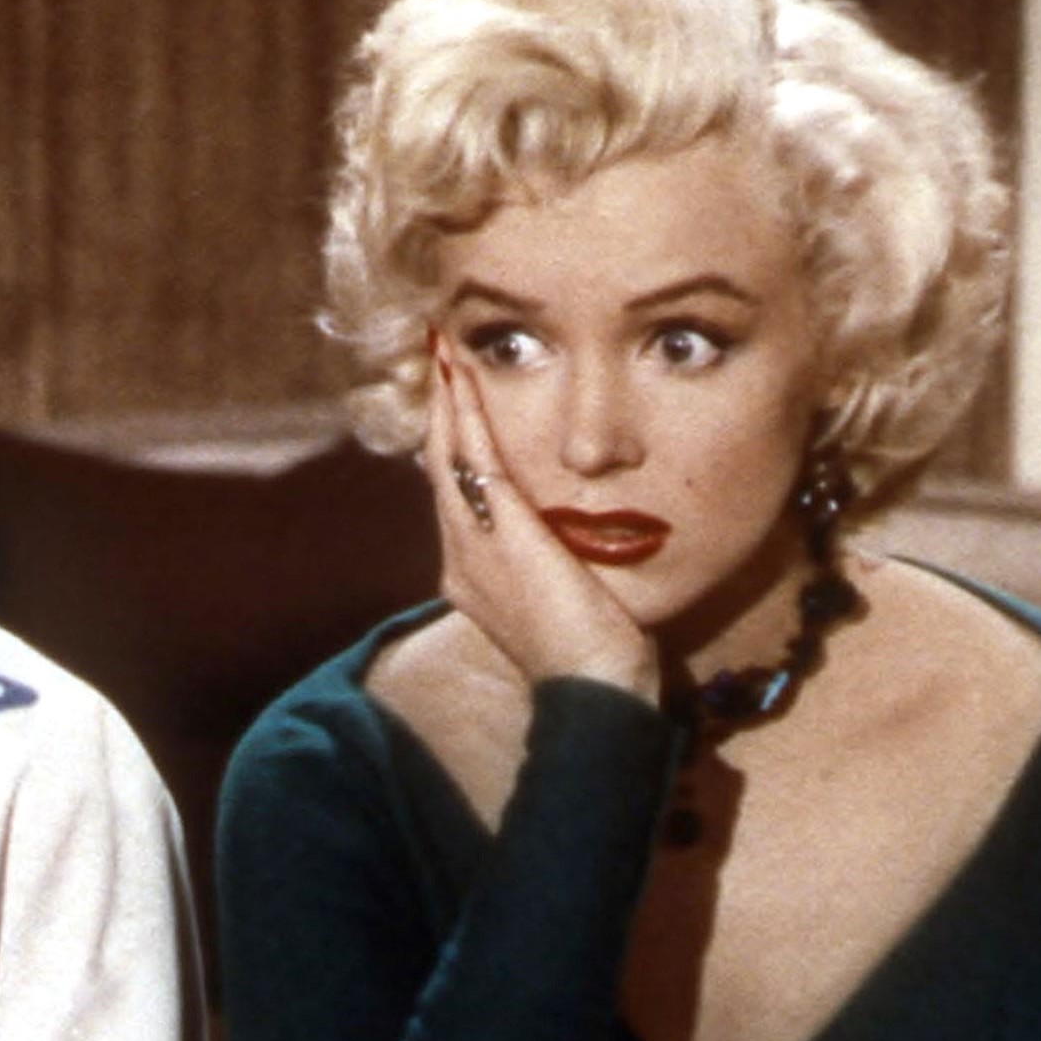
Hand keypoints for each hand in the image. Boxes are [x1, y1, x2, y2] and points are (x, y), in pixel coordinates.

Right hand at [423, 335, 658, 698]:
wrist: (595, 689)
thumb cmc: (601, 657)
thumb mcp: (573, 602)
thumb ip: (562, 568)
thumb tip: (582, 543)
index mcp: (476, 579)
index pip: (461, 497)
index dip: (456, 447)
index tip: (458, 405)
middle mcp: (462, 560)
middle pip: (442, 468)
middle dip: (442, 411)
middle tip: (439, 357)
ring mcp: (472, 547)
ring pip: (448, 455)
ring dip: (447, 399)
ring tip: (444, 351)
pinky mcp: (496, 532)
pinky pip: (472, 457)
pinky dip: (464, 412)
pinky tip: (462, 375)